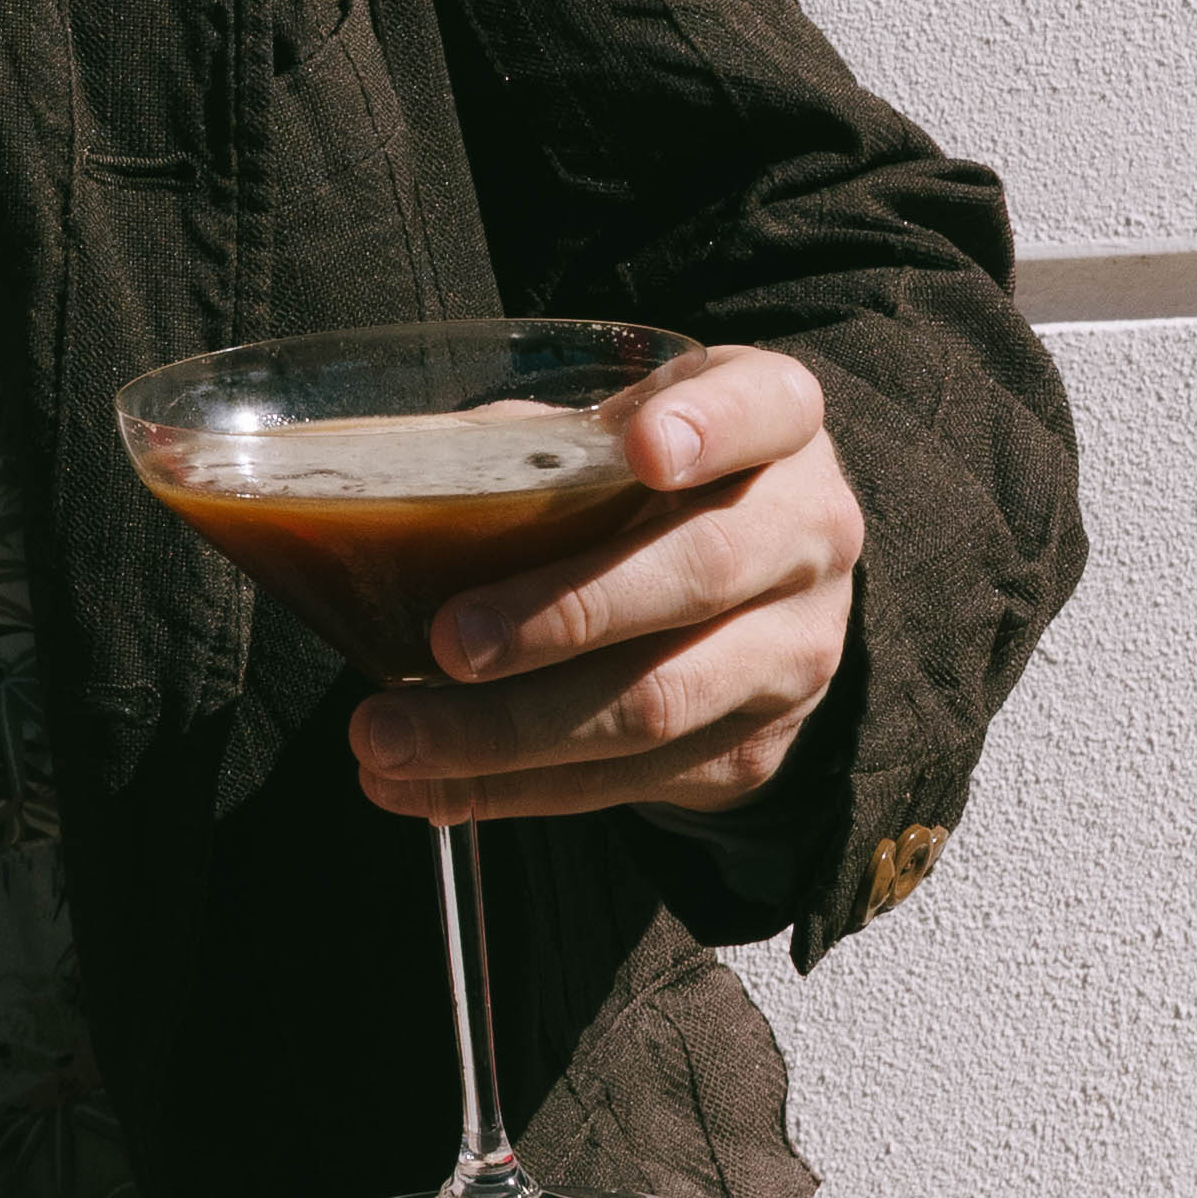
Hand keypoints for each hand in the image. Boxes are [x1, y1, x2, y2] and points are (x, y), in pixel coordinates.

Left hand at [352, 345, 868, 828]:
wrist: (755, 593)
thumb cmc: (652, 490)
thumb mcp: (615, 434)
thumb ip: (533, 444)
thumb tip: (388, 480)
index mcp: (776, 425)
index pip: (762, 407)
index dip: (708, 426)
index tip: (643, 447)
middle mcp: (808, 534)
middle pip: (697, 574)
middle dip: (562, 615)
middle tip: (447, 640)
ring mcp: (793, 651)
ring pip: (655, 703)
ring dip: (507, 732)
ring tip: (389, 738)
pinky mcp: (756, 747)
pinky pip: (631, 780)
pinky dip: (515, 790)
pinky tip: (426, 786)